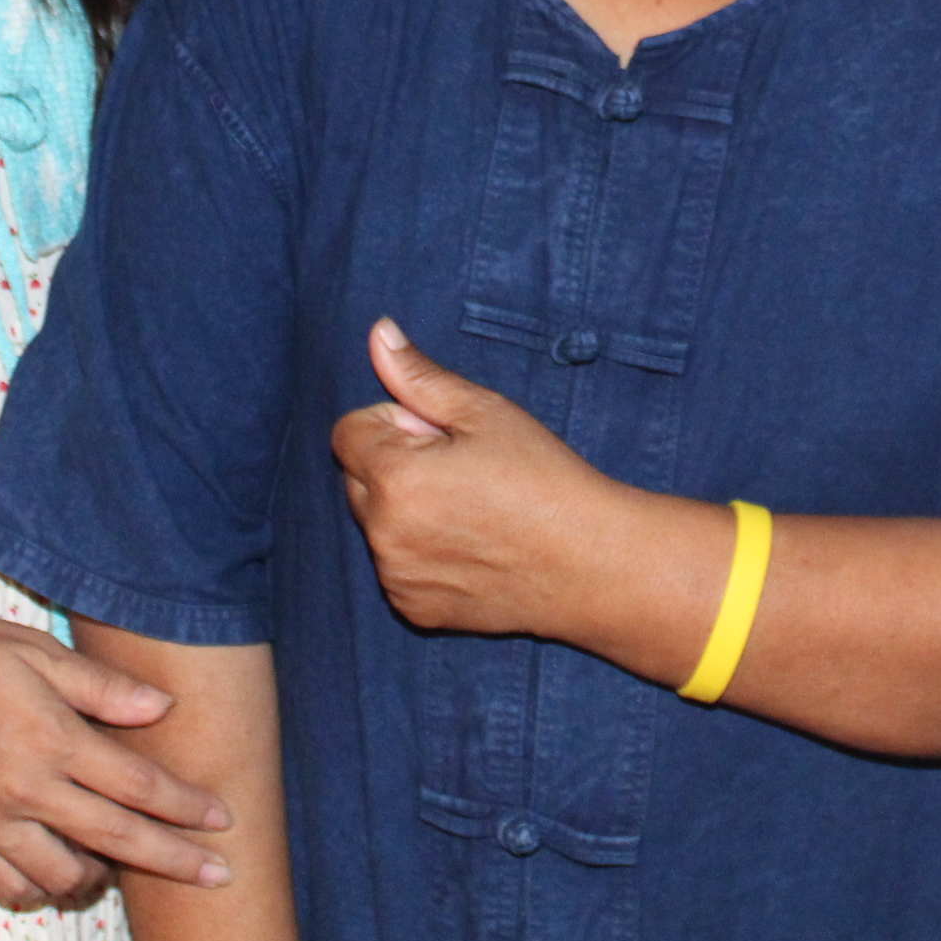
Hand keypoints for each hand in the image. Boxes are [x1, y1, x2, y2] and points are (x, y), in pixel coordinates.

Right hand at [0, 609, 235, 908]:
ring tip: (127, 864)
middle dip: (175, 860)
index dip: (186, 806)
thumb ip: (100, 686)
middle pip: (117, 839)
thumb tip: (161, 710)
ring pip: (64, 875)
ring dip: (105, 876)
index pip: (136, 785)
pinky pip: (10, 887)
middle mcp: (23, 789)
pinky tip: (61, 873)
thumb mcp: (33, 649)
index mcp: (49, 737)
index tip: (222, 819)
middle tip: (219, 876)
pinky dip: (43, 889)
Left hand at [331, 318, 622, 638]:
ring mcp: (397, 577)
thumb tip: (377, 333)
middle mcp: (384, 534)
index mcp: (395, 478)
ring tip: (472, 510)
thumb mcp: (485, 412)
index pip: (349, 432)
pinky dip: (420, 553)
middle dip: (394, 466)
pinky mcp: (415, 608)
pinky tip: (473, 546)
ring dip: (405, 511)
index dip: (395, 425)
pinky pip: (397, 565)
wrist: (592, 564)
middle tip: (462, 472)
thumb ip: (419, 376)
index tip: (442, 438)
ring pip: (377, 524)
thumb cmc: (544, 479)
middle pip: (357, 479)